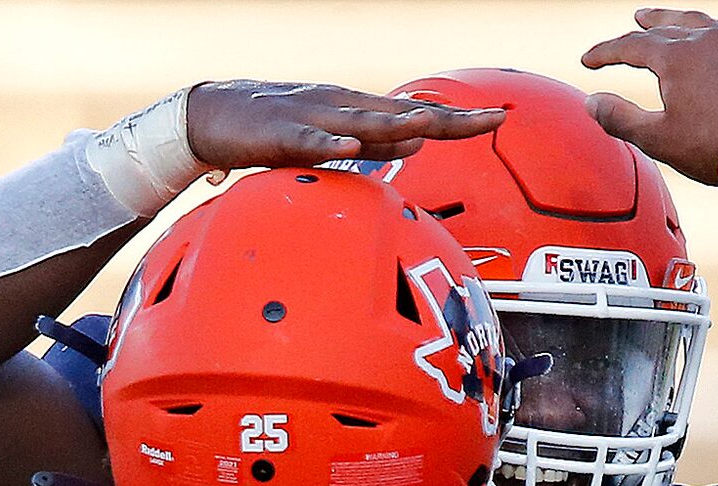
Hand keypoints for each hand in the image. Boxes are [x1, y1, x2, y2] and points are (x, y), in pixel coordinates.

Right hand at [183, 81, 502, 171]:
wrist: (216, 115)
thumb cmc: (280, 128)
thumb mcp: (337, 137)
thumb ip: (379, 141)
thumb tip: (420, 141)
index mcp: (360, 109)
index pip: (420, 114)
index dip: (461, 118)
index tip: (501, 118)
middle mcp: (346, 106)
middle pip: (405, 114)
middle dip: (450, 118)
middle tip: (493, 118)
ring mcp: (315, 117)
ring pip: (363, 123)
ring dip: (398, 124)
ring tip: (433, 125)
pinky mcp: (282, 134)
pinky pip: (308, 142)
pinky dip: (328, 144)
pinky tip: (347, 147)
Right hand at [581, 9, 717, 187]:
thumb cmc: (714, 147)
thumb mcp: (658, 139)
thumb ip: (620, 118)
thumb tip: (592, 103)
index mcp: (677, 56)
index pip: (631, 45)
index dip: (605, 52)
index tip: (588, 61)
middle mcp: (706, 39)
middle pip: (666, 25)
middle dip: (645, 25)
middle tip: (636, 20)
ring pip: (700, 22)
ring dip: (680, 20)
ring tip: (670, 20)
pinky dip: (714, 30)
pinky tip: (715, 35)